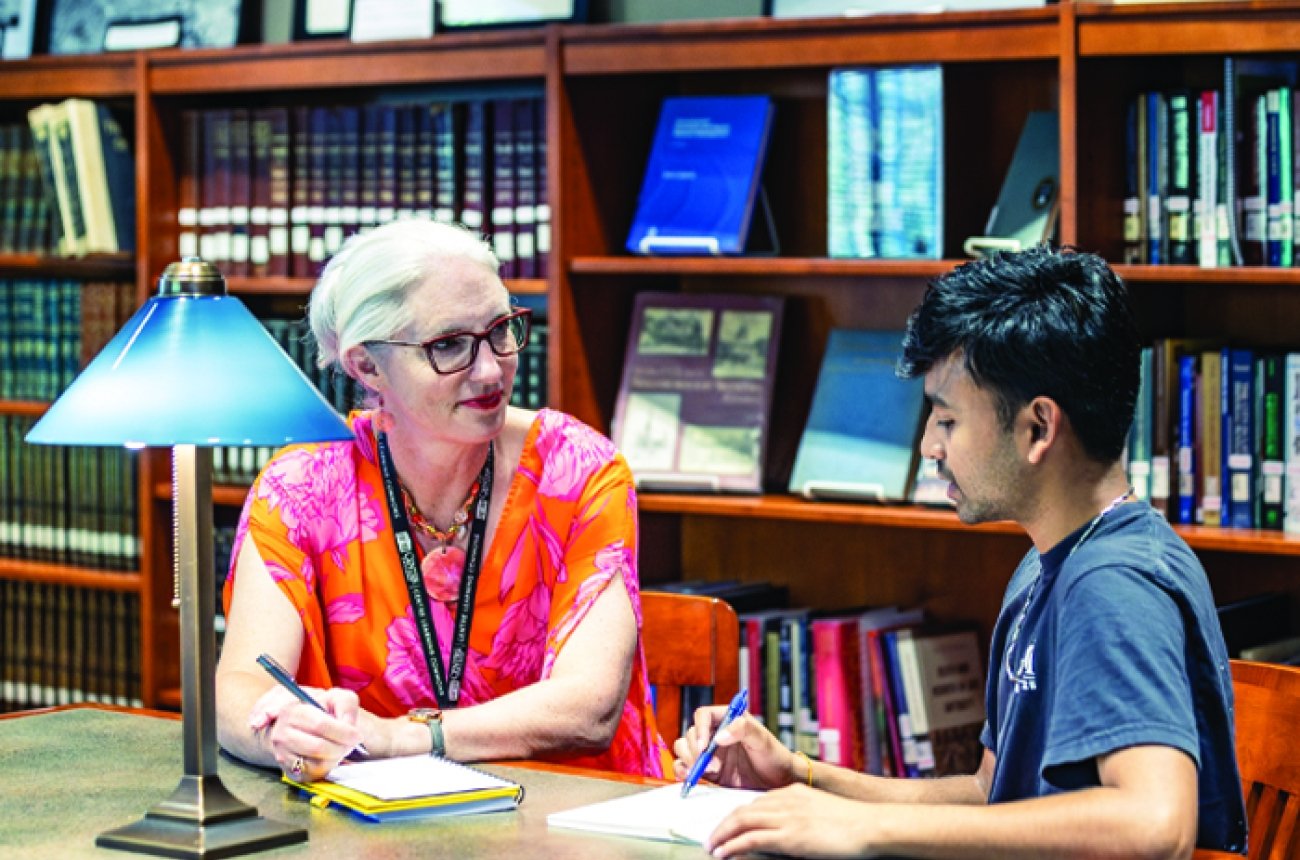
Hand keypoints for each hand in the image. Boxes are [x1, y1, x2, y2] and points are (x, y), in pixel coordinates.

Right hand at [249, 685, 364, 781]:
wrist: (310, 725)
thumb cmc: (326, 710)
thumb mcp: (338, 698)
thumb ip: (346, 705)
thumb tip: (348, 725)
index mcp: (293, 711)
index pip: (319, 725)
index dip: (342, 732)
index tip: (356, 736)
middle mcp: (281, 734)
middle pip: (317, 747)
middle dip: (340, 747)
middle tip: (350, 744)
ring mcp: (282, 754)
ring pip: (315, 764)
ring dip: (335, 758)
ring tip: (341, 748)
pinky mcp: (289, 771)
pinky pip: (313, 775)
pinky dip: (328, 767)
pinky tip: (331, 757)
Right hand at [671, 706, 796, 790]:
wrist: (779, 782)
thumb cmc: (774, 756)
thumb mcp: (762, 740)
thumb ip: (743, 730)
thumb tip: (719, 736)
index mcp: (727, 719)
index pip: (704, 715)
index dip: (700, 728)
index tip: (705, 746)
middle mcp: (715, 733)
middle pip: (692, 734)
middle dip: (695, 749)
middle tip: (710, 766)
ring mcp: (710, 752)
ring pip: (684, 748)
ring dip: (688, 759)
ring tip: (704, 772)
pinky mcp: (708, 770)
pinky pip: (686, 766)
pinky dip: (683, 770)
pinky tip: (690, 777)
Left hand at [705, 783, 877, 858]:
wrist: (870, 825)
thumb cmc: (853, 823)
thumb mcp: (821, 811)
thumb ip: (801, 815)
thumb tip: (787, 830)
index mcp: (794, 791)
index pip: (757, 802)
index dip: (739, 815)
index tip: (728, 825)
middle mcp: (786, 800)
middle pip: (744, 810)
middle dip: (724, 824)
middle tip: (712, 837)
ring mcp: (787, 817)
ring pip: (742, 822)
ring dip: (722, 835)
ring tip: (712, 847)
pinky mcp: (789, 836)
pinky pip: (751, 839)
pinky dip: (733, 846)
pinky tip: (724, 853)